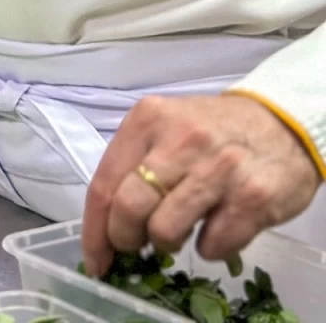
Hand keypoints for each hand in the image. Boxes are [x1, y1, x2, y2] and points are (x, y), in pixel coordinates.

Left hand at [82, 92, 321, 273]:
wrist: (281, 124)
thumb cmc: (213, 131)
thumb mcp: (166, 127)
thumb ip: (135, 162)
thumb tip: (107, 221)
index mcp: (148, 119)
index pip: (105, 182)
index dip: (95, 230)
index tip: (95, 258)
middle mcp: (180, 140)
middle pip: (128, 208)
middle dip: (125, 239)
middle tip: (138, 243)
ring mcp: (217, 169)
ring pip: (164, 230)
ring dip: (167, 243)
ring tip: (181, 228)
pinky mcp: (251, 198)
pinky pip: (212, 246)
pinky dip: (210, 247)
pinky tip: (217, 226)